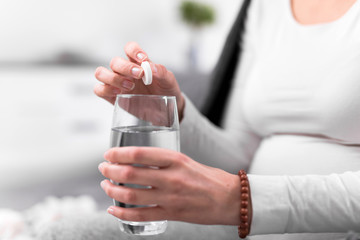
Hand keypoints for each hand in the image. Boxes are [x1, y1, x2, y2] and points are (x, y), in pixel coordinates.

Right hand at [94, 42, 184, 119]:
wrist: (165, 109)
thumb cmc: (166, 91)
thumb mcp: (168, 81)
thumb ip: (162, 72)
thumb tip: (152, 67)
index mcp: (138, 63)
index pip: (130, 48)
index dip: (133, 51)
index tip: (142, 59)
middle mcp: (125, 72)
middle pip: (115, 62)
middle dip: (125, 67)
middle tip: (139, 75)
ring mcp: (117, 84)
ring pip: (101, 73)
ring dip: (113, 78)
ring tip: (129, 86)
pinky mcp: (112, 97)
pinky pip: (99, 90)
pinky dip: (105, 90)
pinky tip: (118, 93)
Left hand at [98, 147, 242, 224]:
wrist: (230, 198)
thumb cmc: (209, 178)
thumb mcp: (186, 161)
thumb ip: (163, 162)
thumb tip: (137, 162)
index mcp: (175, 160)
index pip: (139, 153)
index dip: (118, 154)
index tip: (109, 154)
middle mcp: (171, 178)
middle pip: (130, 174)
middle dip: (110, 171)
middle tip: (103, 169)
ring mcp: (170, 198)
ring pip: (131, 195)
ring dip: (113, 190)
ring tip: (106, 186)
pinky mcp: (171, 214)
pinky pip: (140, 215)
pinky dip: (122, 213)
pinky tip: (114, 209)